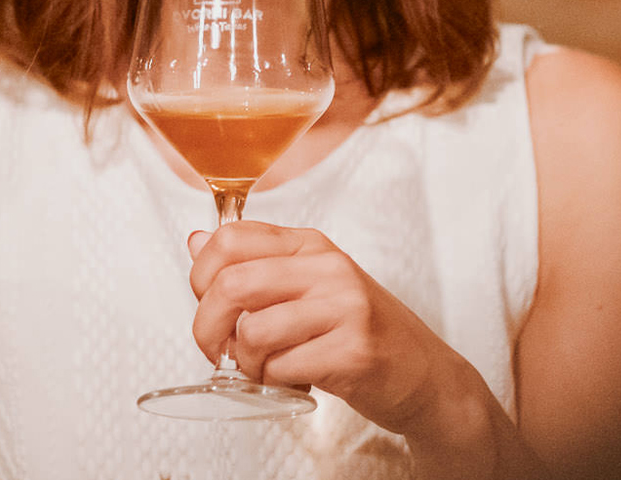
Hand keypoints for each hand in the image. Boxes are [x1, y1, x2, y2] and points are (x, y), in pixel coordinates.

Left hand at [186, 222, 481, 437]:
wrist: (423, 372)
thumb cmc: (361, 330)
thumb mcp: (310, 285)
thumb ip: (255, 264)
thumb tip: (197, 241)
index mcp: (312, 246)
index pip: (231, 238)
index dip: (200, 275)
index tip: (206, 303)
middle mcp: (328, 268)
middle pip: (233, 284)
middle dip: (208, 327)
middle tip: (218, 350)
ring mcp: (344, 308)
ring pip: (253, 332)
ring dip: (245, 363)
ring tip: (264, 368)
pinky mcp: (352, 351)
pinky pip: (281, 368)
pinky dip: (273, 383)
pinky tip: (290, 380)